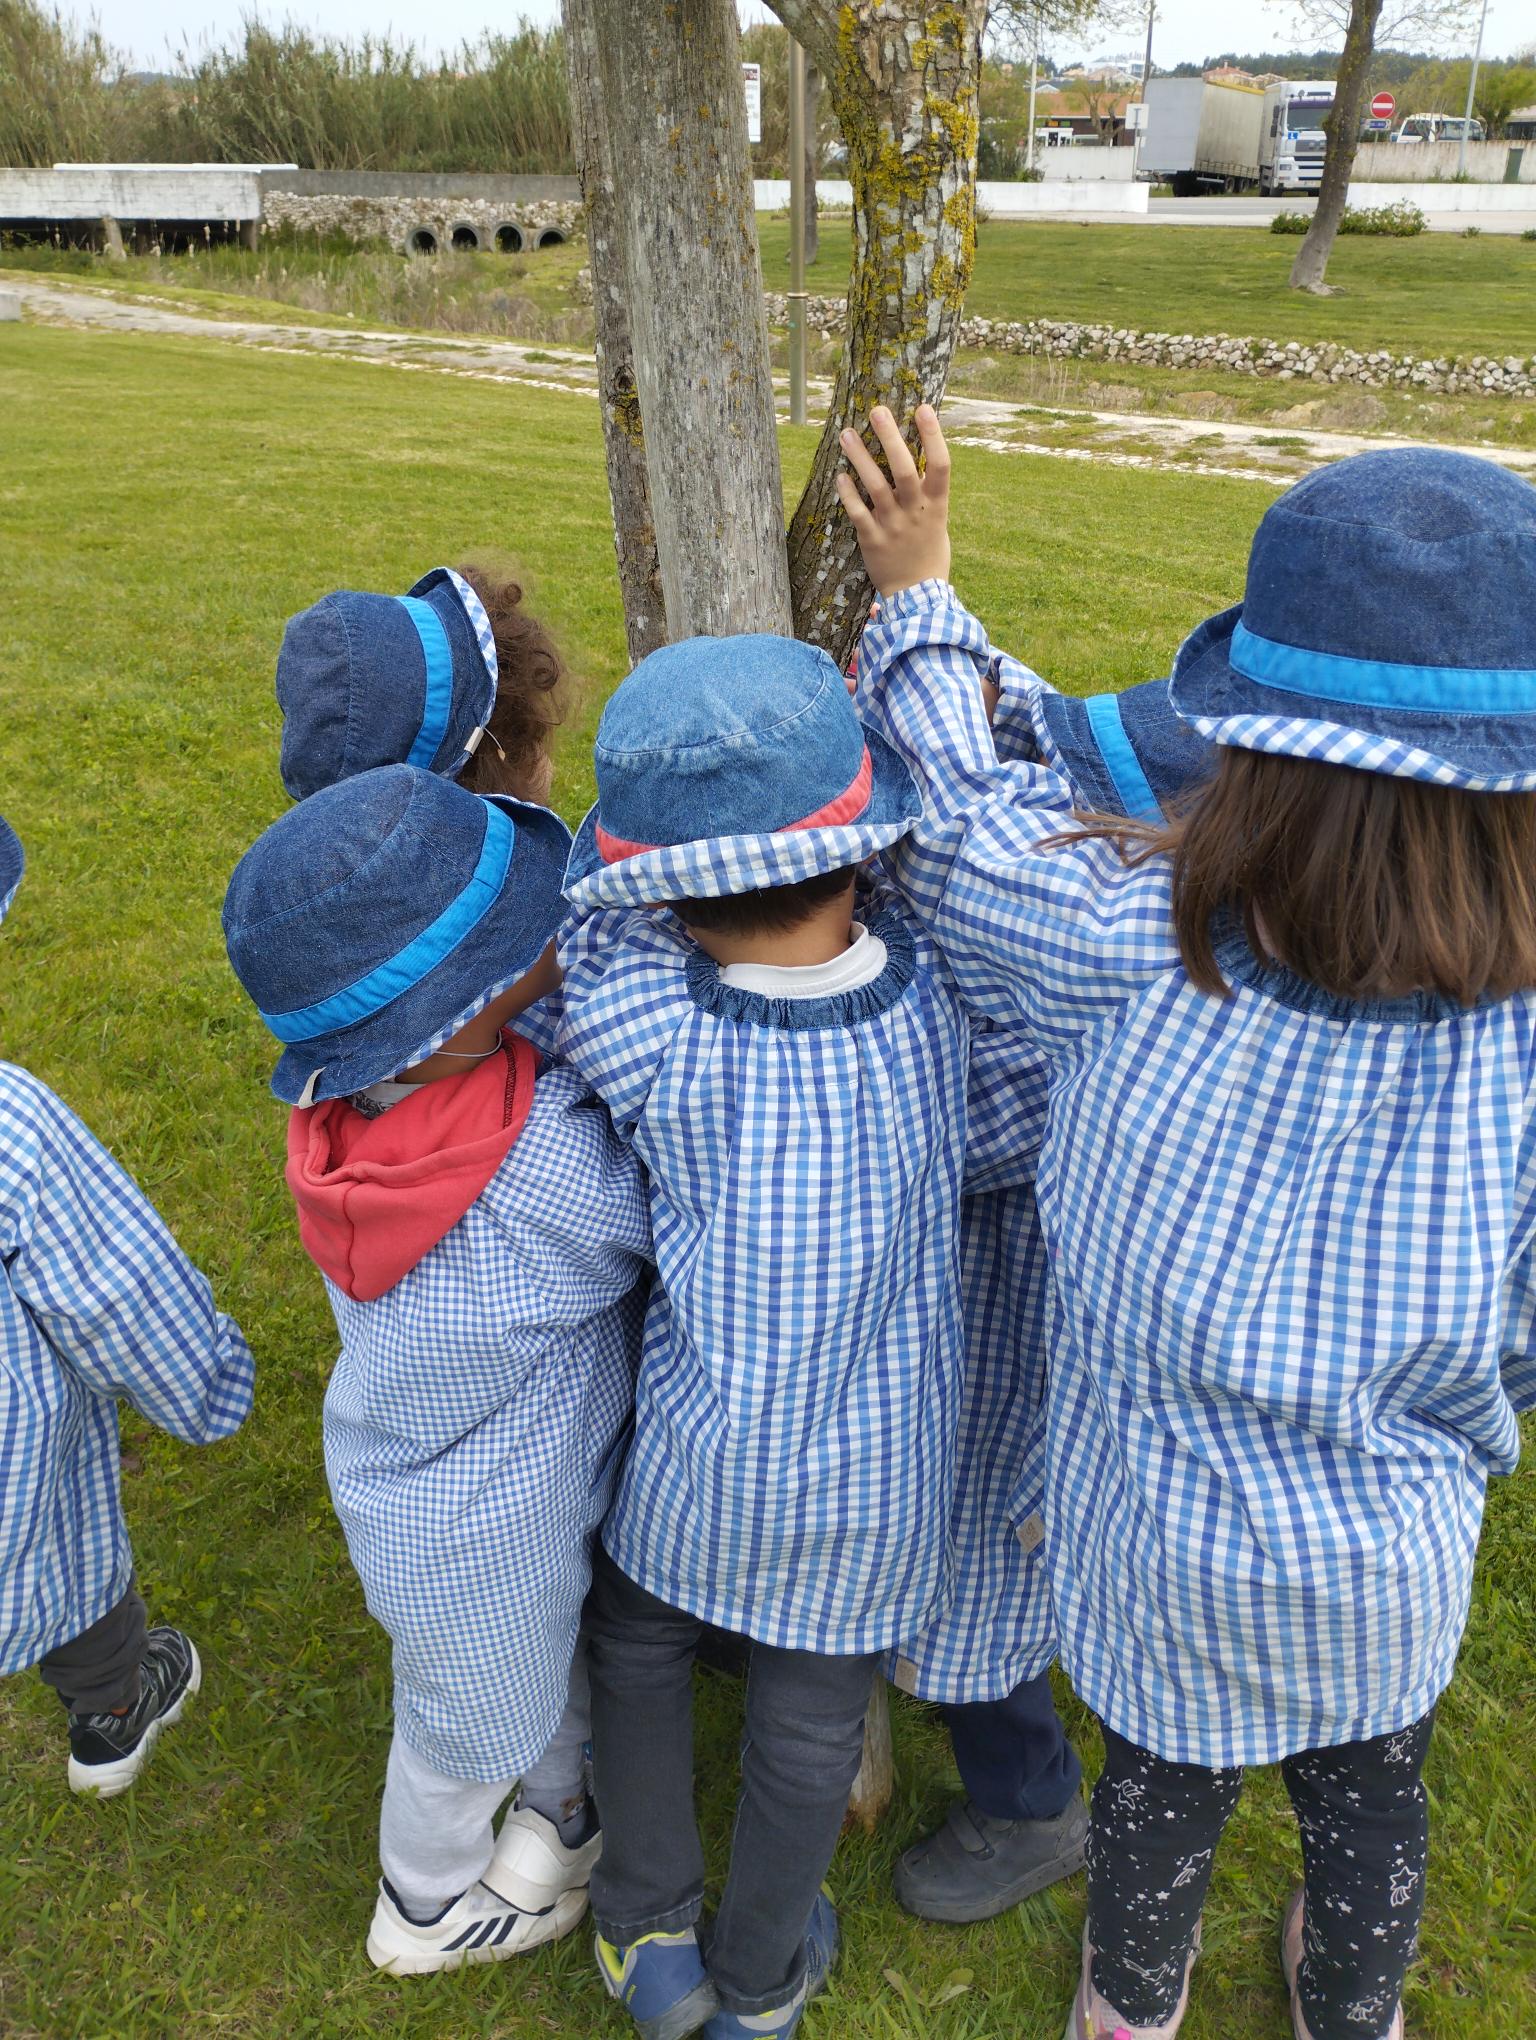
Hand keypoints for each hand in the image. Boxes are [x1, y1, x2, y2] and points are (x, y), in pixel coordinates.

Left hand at [836, 405, 951, 597]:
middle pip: (903, 468)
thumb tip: (917, 455)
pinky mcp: (872, 540)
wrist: (918, 594)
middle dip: (890, 437)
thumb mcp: (938, 520)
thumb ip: (928, 492)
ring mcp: (893, 525)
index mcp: (937, 505)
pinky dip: (848, 493)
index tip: (923, 408)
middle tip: (877, 410)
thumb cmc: (928, 551)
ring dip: (860, 457)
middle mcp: (915, 511)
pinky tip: (839, 475)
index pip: (940, 464)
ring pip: (875, 486)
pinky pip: (857, 512)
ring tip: (846, 434)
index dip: (933, 435)